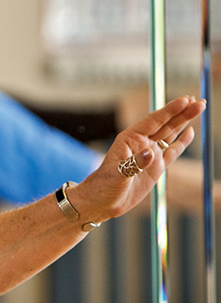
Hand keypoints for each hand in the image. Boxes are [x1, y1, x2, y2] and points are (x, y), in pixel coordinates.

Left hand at [70, 95, 205, 224]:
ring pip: (171, 134)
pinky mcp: (156, 166)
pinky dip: (182, 142)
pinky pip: (172, 151)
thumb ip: (134, 164)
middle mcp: (141, 143)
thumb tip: (151, 153)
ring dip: (184, 122)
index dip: (170, 110)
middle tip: (200, 101)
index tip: (185, 100)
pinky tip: (190, 132)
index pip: (153, 121)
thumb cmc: (104, 186)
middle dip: (183, 112)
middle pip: (166, 124)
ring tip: (199, 108)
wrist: (103, 202)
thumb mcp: (118, 175)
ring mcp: (150, 154)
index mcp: (130, 139)